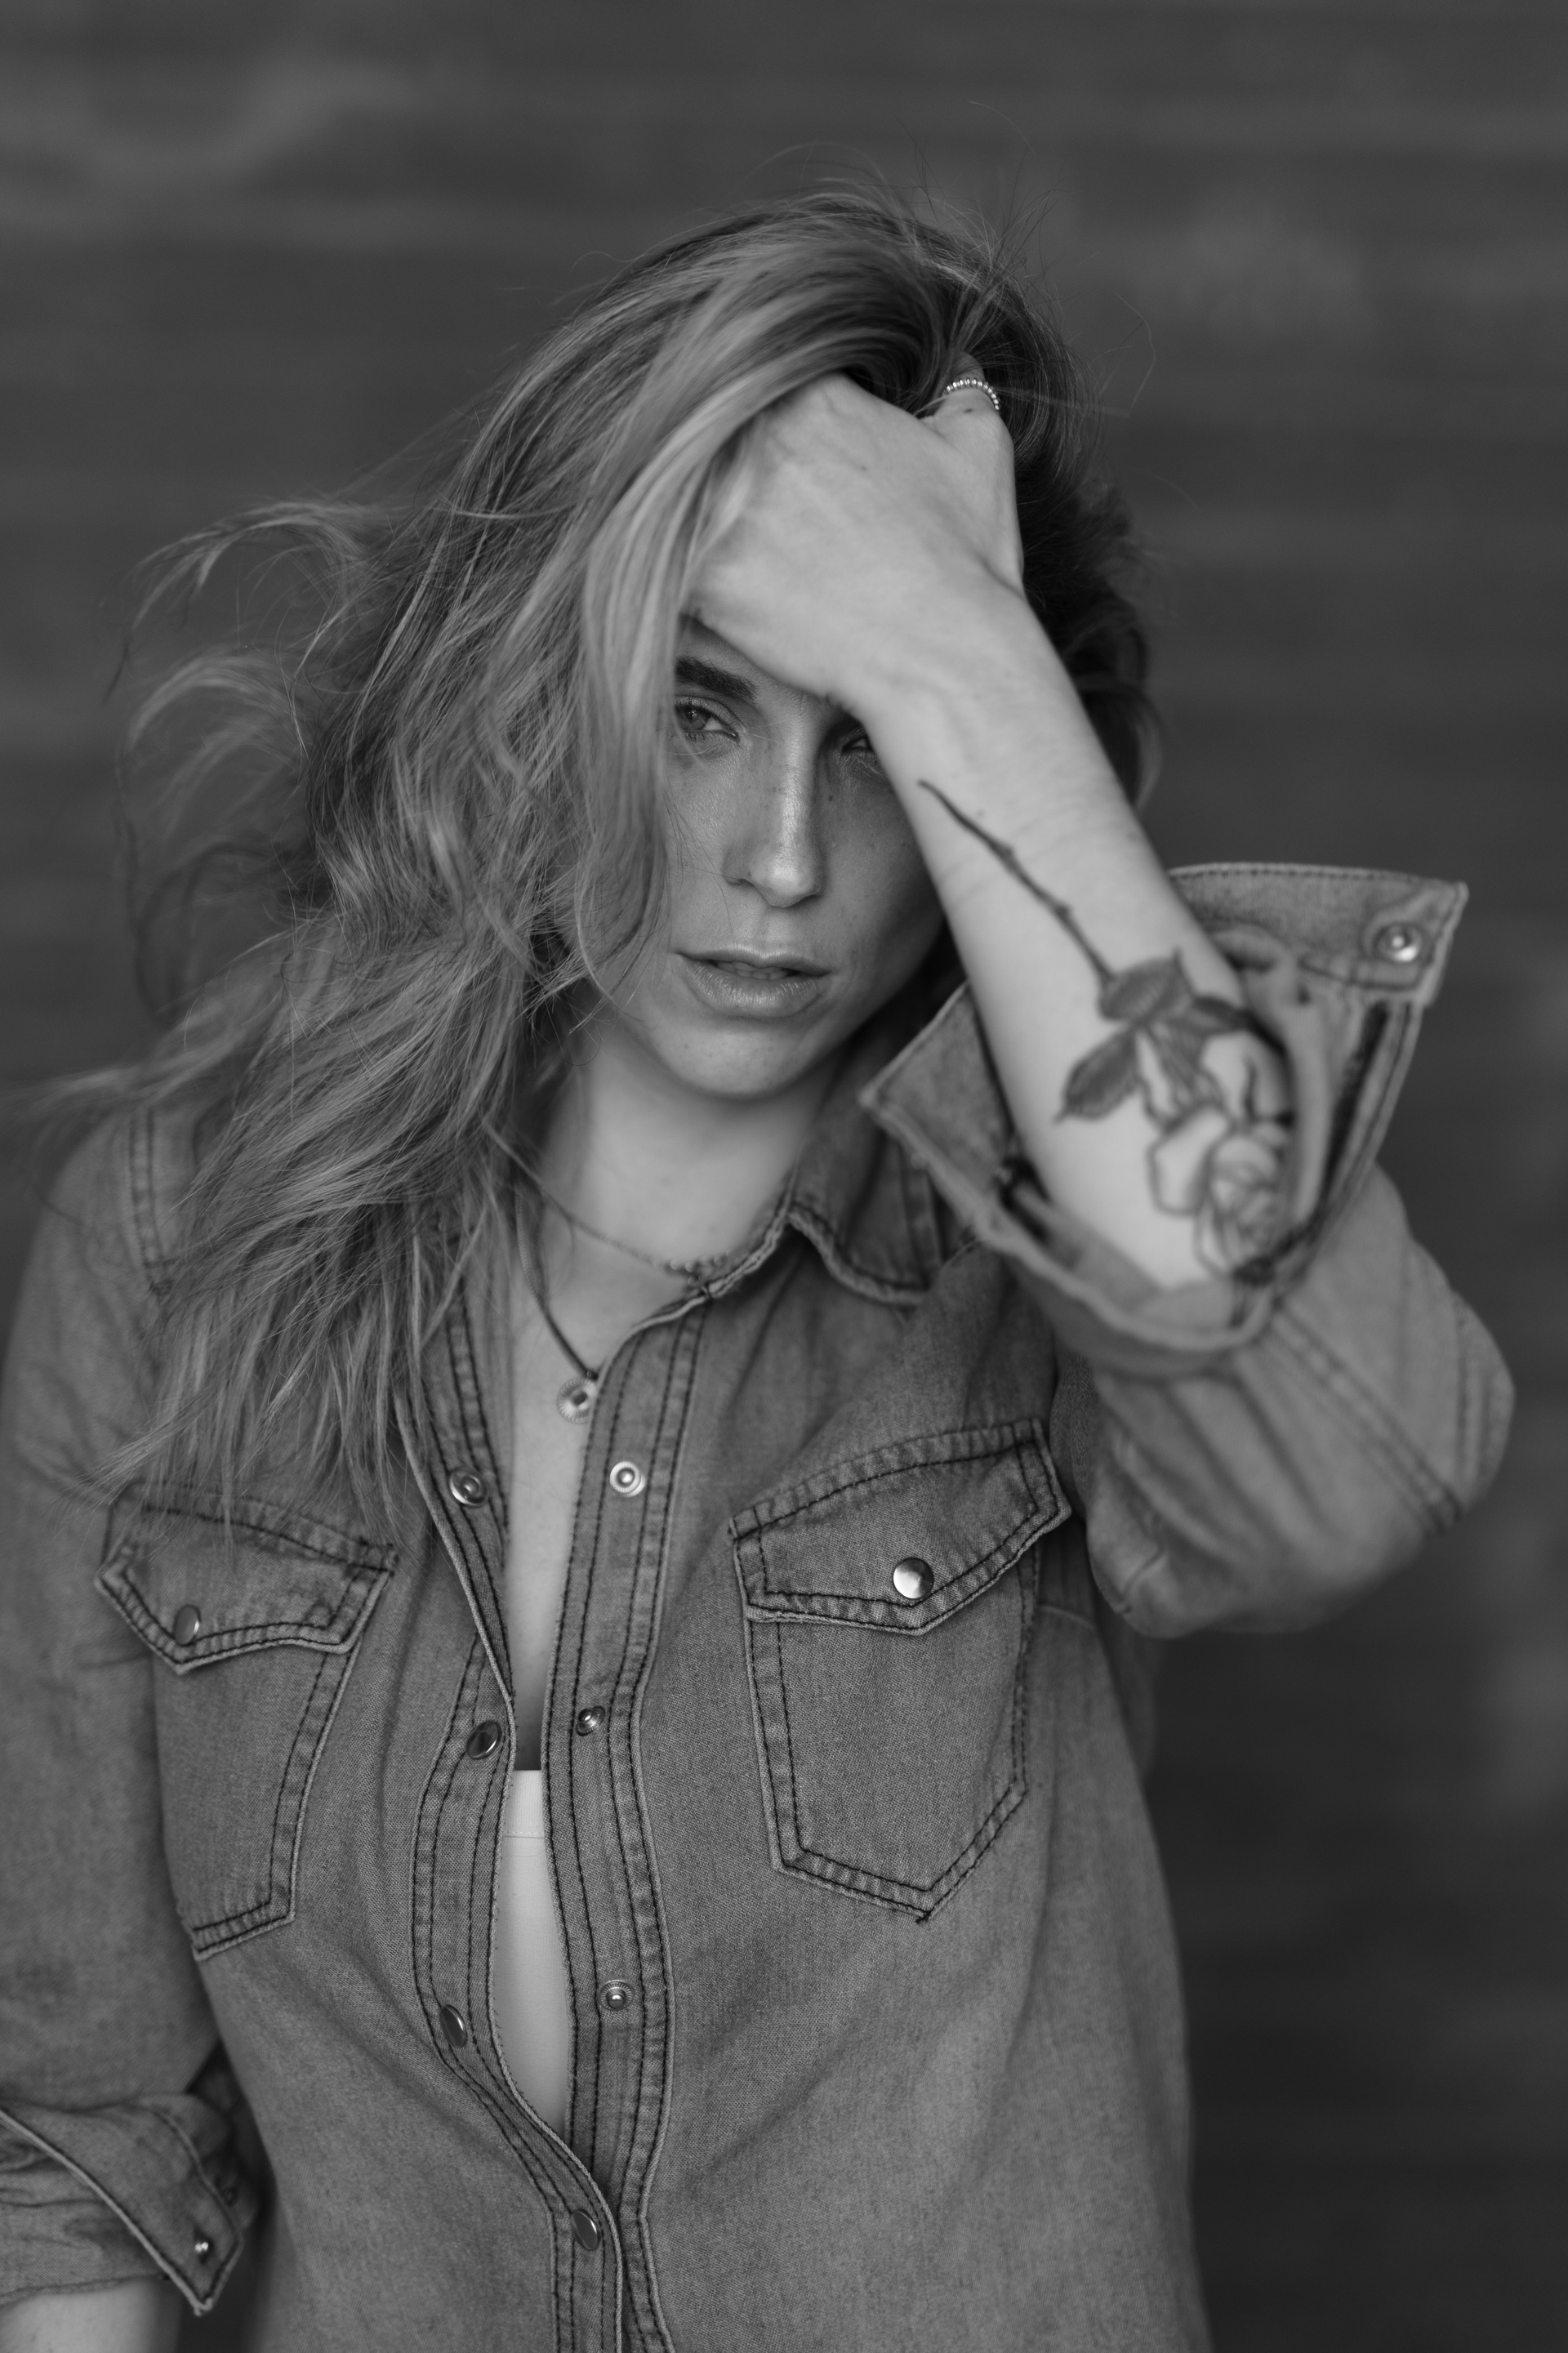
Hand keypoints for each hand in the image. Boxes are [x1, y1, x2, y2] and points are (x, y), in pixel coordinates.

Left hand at [689, 368, 1026, 728]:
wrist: (941, 654)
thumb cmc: (963, 560)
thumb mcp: (979, 451)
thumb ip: (959, 393)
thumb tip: (958, 372)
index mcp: (810, 393)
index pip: (752, 383)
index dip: (758, 423)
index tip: (769, 461)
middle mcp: (754, 439)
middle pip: (700, 436)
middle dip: (714, 469)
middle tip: (743, 513)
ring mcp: (718, 506)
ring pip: (667, 499)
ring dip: (678, 520)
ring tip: (710, 551)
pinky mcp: (699, 575)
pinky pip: (655, 567)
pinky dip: (667, 580)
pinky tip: (697, 597)